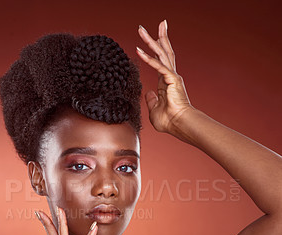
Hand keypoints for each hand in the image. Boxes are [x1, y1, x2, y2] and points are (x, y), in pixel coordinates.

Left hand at [137, 20, 193, 142]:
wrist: (179, 124)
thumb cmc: (169, 121)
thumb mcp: (154, 110)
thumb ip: (151, 101)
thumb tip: (148, 93)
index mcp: (166, 82)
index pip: (161, 61)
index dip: (156, 49)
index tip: (152, 38)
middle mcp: (170, 76)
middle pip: (163, 52)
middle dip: (157, 37)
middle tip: (151, 25)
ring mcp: (172, 76)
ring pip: (161, 54)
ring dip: (150, 41)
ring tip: (141, 30)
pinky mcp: (171, 79)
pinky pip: (158, 66)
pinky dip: (148, 58)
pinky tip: (139, 50)